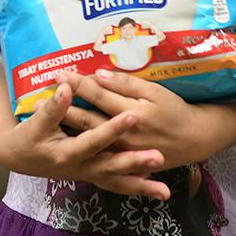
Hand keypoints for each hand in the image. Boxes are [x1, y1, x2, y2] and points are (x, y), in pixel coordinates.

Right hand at [0, 81, 170, 199]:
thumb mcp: (34, 123)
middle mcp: (80, 168)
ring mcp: (87, 174)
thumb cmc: (26, 138)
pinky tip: (155, 189)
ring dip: (141, 184)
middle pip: (112, 166)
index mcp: (66, 154)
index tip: (132, 116)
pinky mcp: (92, 175)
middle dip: (136, 162)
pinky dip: (135, 187)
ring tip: (164, 190)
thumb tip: (65, 87)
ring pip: (118, 182)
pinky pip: (117, 185)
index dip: (112, 128)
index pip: (94, 140)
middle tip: (159, 156)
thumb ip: (52, 107)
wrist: (19, 157)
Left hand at [57, 69, 225, 168]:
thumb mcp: (155, 92)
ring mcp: (120, 152)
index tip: (59, 73)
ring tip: (46, 116)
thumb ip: (126, 85)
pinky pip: (94, 155)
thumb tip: (99, 75)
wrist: (193, 139)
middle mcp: (122, 136)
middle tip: (42, 94)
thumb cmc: (175, 110)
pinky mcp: (121, 162)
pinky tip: (62, 139)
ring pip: (86, 139)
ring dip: (66, 126)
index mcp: (131, 114)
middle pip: (86, 118)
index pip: (98, 95)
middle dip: (63, 105)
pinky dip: (78, 146)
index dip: (77, 84)